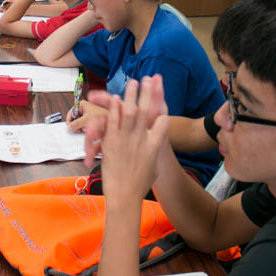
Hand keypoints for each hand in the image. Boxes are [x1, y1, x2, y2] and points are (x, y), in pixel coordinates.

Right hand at [66, 99, 105, 132]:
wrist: (111, 121)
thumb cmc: (102, 117)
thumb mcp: (85, 120)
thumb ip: (75, 124)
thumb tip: (69, 127)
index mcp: (82, 104)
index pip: (71, 112)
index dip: (69, 119)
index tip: (69, 126)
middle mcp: (84, 108)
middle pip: (75, 118)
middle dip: (77, 125)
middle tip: (79, 129)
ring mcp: (87, 115)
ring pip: (79, 123)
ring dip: (82, 127)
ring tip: (86, 129)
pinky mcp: (91, 120)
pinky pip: (84, 125)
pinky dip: (85, 128)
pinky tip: (89, 130)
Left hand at [91, 77, 169, 203]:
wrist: (124, 196)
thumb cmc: (140, 185)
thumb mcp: (153, 168)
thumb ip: (153, 155)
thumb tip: (153, 150)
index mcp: (155, 145)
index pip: (163, 121)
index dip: (163, 108)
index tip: (162, 99)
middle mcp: (142, 138)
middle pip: (148, 110)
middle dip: (149, 92)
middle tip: (149, 79)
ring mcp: (127, 139)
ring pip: (131, 111)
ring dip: (132, 95)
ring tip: (133, 82)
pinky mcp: (112, 142)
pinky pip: (114, 120)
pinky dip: (116, 108)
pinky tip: (116, 98)